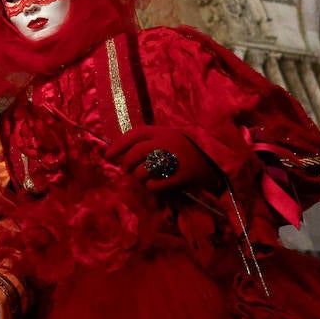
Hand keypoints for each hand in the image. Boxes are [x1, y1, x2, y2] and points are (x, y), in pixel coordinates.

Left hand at [106, 127, 220, 192]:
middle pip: (135, 153)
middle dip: (126, 164)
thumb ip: (144, 143)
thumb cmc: (181, 153)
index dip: (118, 145)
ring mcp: (176, 158)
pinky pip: (155, 185)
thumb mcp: (165, 140)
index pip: (133, 135)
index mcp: (161, 131)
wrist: (212, 164)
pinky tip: (155, 185)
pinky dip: (151, 187)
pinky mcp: (183, 175)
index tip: (108, 155)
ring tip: (144, 178)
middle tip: (126, 170)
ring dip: (139, 178)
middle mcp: (168, 142)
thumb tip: (117, 154)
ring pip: (143, 170)